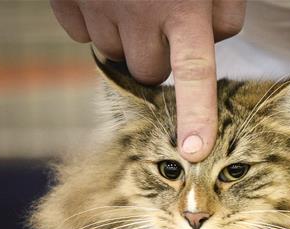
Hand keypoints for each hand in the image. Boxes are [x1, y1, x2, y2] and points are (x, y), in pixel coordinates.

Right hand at [51, 0, 245, 160]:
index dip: (196, 116)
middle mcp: (137, 15)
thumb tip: (213, 43)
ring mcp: (96, 9)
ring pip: (116, 56)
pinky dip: (96, 22)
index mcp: (181, 7)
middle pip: (150, 73)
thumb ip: (224, 12)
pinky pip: (84, 32)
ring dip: (129, 41)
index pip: (194, 74)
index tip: (195, 153)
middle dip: (159, 59)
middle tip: (166, 27)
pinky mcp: (65, 1)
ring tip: (137, 4)